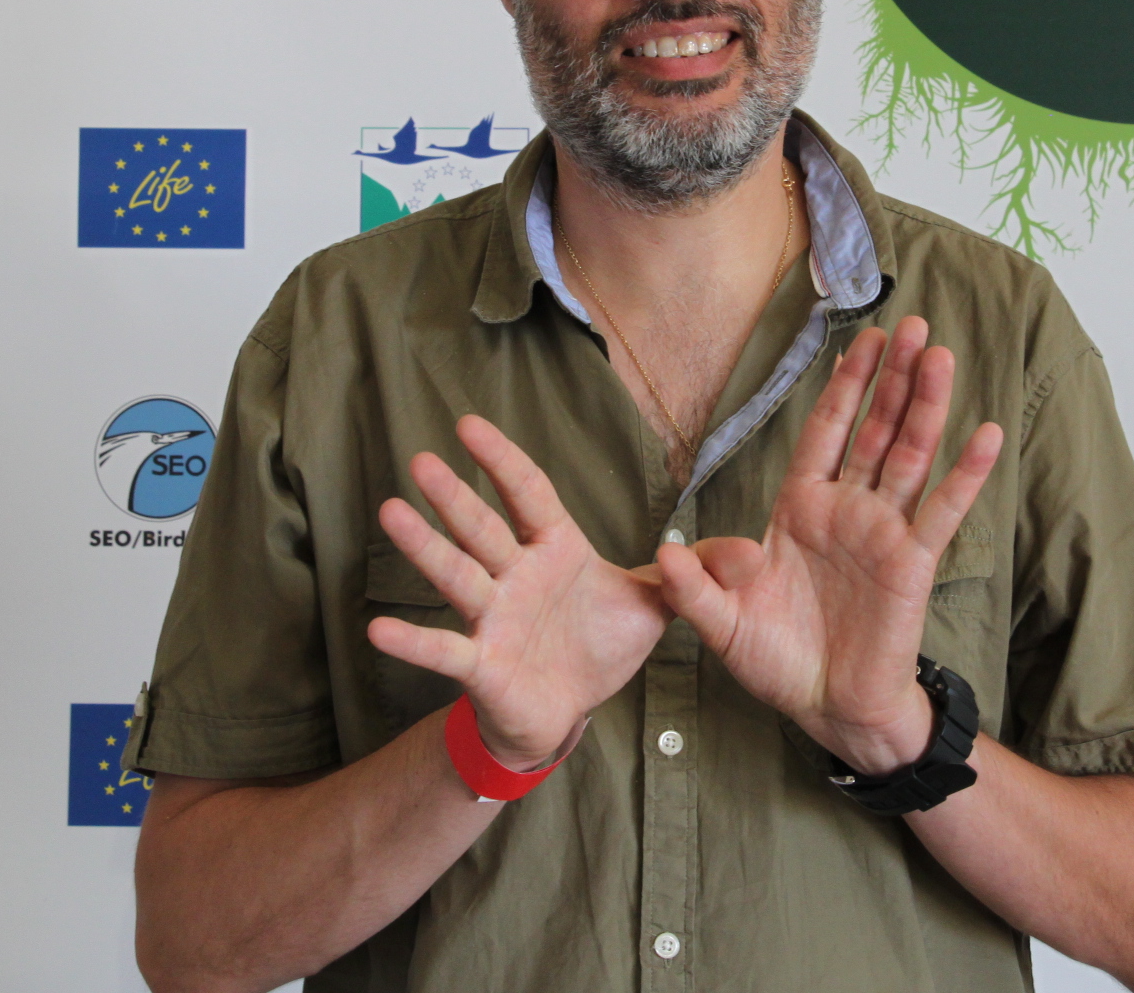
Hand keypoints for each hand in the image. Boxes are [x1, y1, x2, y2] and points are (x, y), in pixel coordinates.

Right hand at [367, 415, 672, 771]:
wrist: (568, 710)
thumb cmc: (598, 643)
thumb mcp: (654, 603)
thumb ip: (695, 571)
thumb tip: (756, 551)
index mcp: (555, 549)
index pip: (528, 494)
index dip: (503, 460)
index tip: (468, 423)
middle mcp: (515, 575)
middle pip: (483, 528)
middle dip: (454, 496)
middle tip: (420, 459)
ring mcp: (493, 617)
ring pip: (457, 576)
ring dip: (425, 547)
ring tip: (391, 512)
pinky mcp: (482, 664)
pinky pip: (446, 650)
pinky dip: (414, 642)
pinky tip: (377, 629)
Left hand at [655, 318, 1002, 774]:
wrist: (826, 709)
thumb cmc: (777, 661)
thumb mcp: (721, 624)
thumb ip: (694, 587)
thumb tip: (662, 551)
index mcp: (802, 509)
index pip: (824, 432)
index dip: (842, 387)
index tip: (859, 341)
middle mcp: (847, 510)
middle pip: (874, 429)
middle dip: (891, 377)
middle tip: (910, 325)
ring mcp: (884, 532)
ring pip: (910, 455)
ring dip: (926, 405)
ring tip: (939, 355)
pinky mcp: (914, 563)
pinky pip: (943, 510)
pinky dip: (965, 472)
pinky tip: (985, 432)